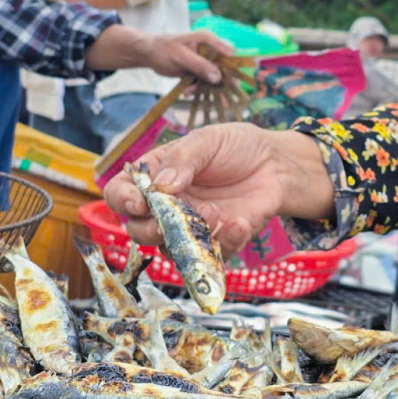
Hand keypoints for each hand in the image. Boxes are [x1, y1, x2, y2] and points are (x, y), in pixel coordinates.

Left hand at [86, 25, 232, 83]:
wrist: (148, 53)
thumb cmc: (163, 48)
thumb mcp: (181, 56)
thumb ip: (199, 65)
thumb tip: (218, 77)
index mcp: (208, 40)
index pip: (229, 54)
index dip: (233, 69)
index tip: (230, 84)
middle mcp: (210, 50)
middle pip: (224, 69)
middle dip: (218, 84)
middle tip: (216, 98)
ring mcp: (204, 61)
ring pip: (214, 79)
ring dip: (204, 88)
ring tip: (189, 92)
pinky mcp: (198, 71)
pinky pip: (203, 83)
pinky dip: (196, 89)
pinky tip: (186, 91)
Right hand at [103, 124, 331, 252]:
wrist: (276, 164)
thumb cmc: (236, 147)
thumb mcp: (208, 141)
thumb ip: (182, 160)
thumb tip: (162, 187)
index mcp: (155, 177)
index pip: (122, 193)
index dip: (123, 201)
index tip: (140, 202)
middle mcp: (166, 207)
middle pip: (139, 230)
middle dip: (150, 229)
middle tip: (172, 220)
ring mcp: (190, 228)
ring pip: (170, 250)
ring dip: (188, 238)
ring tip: (218, 214)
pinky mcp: (217, 244)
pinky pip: (211, 257)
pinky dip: (225, 243)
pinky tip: (240, 222)